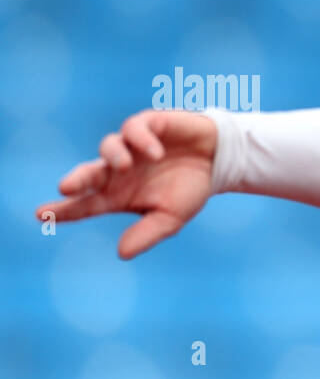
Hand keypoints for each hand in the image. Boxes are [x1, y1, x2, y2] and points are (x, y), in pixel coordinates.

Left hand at [35, 109, 218, 259]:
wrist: (218, 159)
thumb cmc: (191, 189)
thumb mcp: (172, 218)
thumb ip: (147, 234)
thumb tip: (122, 253)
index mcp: (119, 195)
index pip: (85, 205)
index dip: (64, 210)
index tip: (41, 215)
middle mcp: (119, 171)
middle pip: (88, 175)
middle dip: (76, 180)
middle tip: (66, 188)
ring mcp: (130, 147)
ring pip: (108, 147)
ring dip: (112, 156)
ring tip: (125, 166)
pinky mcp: (147, 125)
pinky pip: (133, 129)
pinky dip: (140, 140)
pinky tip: (154, 153)